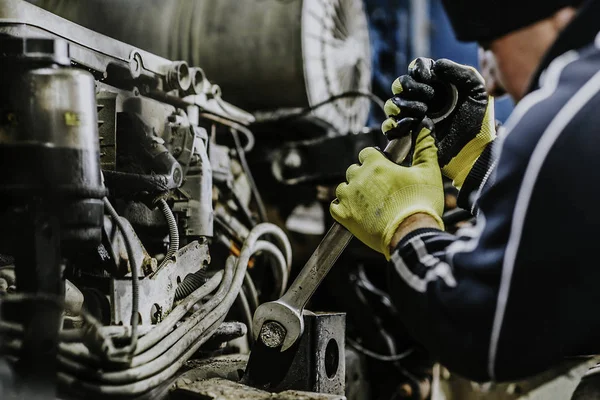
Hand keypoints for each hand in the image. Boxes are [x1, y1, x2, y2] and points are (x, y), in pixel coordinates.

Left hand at [330, 121, 443, 259]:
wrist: (412, 234)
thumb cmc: (421, 203)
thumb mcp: (428, 172)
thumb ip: (425, 148)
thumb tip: (425, 128)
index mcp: (376, 165)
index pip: (366, 153)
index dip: (375, 160)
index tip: (384, 169)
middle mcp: (358, 178)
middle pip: (354, 170)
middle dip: (364, 177)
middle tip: (380, 189)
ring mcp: (349, 198)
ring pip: (343, 187)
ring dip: (352, 192)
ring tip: (369, 202)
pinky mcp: (345, 216)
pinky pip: (335, 207)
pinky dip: (342, 208)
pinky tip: (356, 212)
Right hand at [381, 58, 495, 188]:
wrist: (474, 150)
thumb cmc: (479, 121)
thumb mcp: (478, 90)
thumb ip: (461, 72)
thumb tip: (436, 65)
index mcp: (436, 84)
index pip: (417, 67)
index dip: (418, 69)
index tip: (428, 77)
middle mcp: (421, 98)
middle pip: (400, 83)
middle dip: (410, 87)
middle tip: (428, 98)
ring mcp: (412, 116)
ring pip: (391, 104)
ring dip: (403, 105)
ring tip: (422, 113)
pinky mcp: (407, 134)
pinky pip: (389, 126)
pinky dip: (394, 124)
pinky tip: (410, 126)